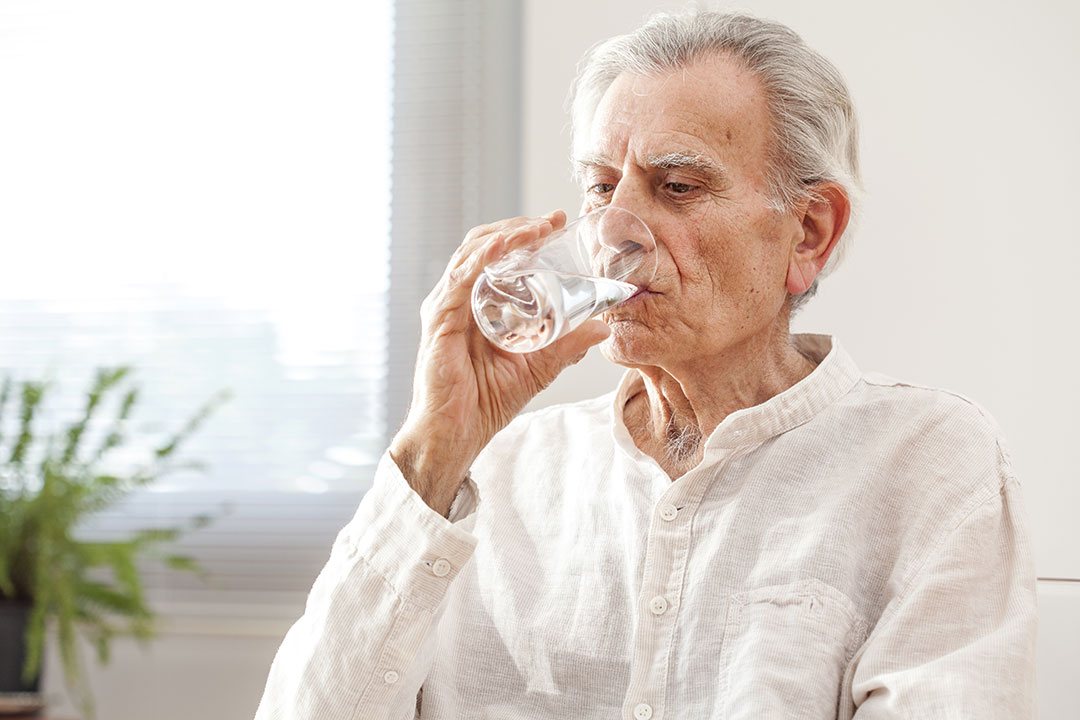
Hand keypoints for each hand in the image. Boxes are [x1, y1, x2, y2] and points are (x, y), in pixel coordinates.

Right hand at [389, 211, 610, 514]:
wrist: (458, 434)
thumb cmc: (486, 401)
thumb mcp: (539, 365)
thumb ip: (568, 344)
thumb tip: (603, 327)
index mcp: (477, 301)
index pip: (498, 253)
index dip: (525, 233)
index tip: (558, 222)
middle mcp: (457, 298)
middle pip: (483, 245)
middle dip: (518, 226)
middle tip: (552, 221)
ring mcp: (445, 307)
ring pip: (472, 254)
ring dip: (506, 235)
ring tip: (536, 229)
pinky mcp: (439, 322)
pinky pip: (459, 281)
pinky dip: (480, 259)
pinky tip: (501, 247)